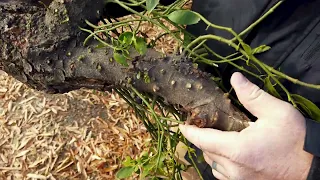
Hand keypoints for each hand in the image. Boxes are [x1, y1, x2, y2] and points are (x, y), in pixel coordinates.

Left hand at [179, 72, 312, 179]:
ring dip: (211, 151)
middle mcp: (233, 168)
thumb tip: (235, 77)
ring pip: (213, 164)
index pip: (203, 140)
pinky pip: (223, 174)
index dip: (190, 131)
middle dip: (202, 138)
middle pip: (206, 151)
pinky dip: (220, 163)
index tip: (182, 124)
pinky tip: (228, 153)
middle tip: (204, 124)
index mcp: (237, 149)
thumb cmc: (295, 139)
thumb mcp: (276, 112)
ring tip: (217, 137)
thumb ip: (252, 95)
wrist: (313, 167)